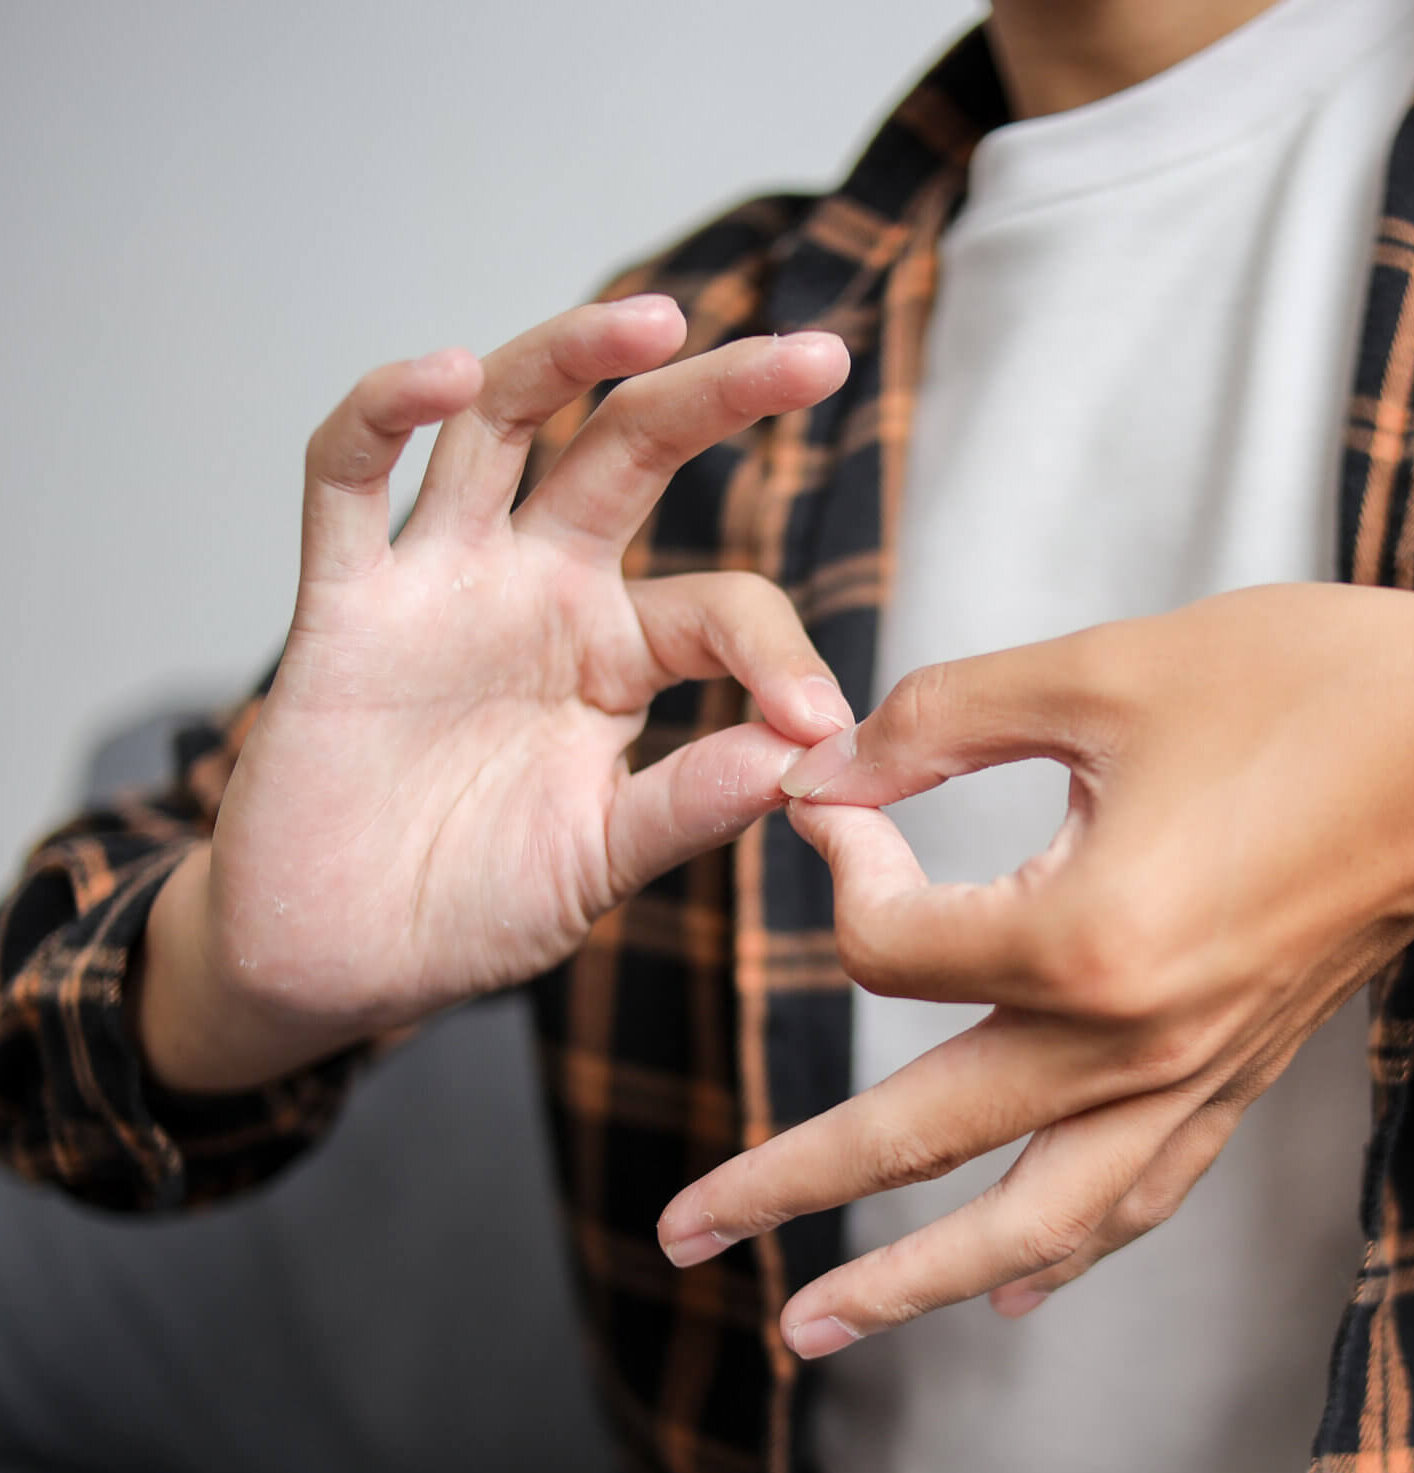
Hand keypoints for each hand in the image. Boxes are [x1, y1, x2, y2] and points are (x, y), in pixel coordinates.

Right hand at [138, 297, 851, 1090]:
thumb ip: (689, 805)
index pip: (721, 607)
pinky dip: (384, 414)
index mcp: (617, 657)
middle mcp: (539, 592)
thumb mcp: (601, 860)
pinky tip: (444, 375)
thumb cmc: (473, 906)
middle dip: (718, 394)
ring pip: (503, 425)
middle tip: (818, 357)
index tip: (821, 724)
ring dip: (570, 358)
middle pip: (631, 451)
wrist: (339, 959)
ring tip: (655, 320)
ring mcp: (441, 583)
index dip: (779, 653)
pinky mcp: (343, 602)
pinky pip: (348, 479)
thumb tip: (800, 757)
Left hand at [655, 583, 1413, 1355]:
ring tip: (812, 1332)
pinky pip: (1132, 1199)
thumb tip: (821, 770)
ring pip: (1027, 1220)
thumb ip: (936, 720)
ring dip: (911, 1281)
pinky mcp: (1234, 1081)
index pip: (887, 945)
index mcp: (1085, 937)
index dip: (836, 864)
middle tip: (681, 1235)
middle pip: (918, 1137)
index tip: (833, 799)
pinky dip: (1058, 1253)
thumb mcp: (1099, 672)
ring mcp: (1190, 1080)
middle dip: (784, 1187)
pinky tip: (1007, 1292)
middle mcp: (1132, 1041)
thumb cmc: (1303, 684)